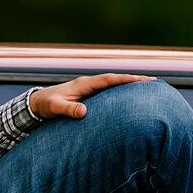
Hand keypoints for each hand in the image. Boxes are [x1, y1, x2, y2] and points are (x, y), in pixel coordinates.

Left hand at [29, 73, 154, 119]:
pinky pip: (109, 92)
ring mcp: (90, 88)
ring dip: (129, 85)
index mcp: (84, 84)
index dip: (126, 80)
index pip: (109, 79)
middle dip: (134, 80)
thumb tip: (84, 112)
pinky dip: (121, 92)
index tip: (143, 81)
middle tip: (154, 82)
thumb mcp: (55, 108)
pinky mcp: (89, 95)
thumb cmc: (46, 105)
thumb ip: (68, 109)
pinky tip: (130, 98)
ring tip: (148, 88)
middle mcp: (89, 83)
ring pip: (114, 85)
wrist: (37, 103)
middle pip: (116, 79)